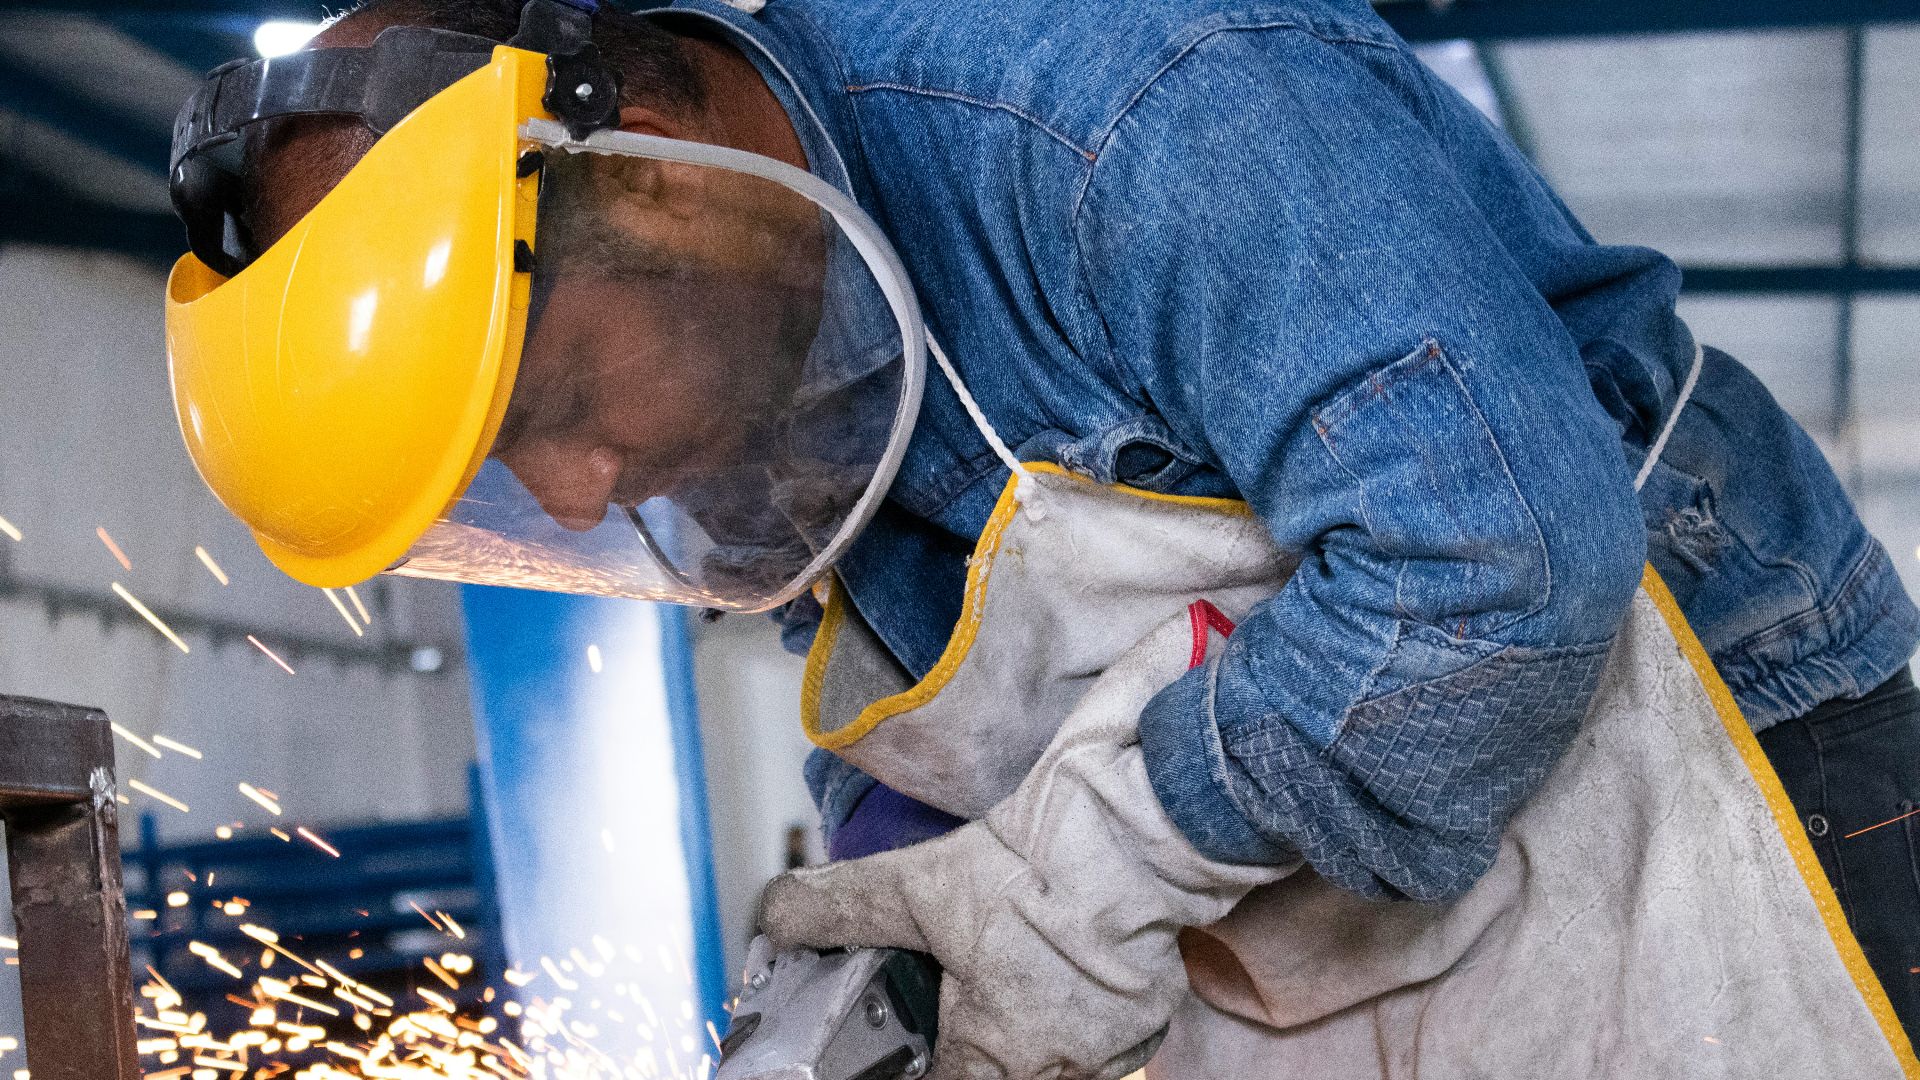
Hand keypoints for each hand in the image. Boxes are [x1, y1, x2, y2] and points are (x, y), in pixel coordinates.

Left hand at [759, 615, 1294, 1078]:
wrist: (1139, 829)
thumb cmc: (1039, 868)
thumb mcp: (917, 884)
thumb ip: (841, 909)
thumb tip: (774, 917)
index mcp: (999, 1056)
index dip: (919, 1066)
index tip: (912, 1042)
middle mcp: (1062, 1067)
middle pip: (1001, 1076)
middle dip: (978, 1043)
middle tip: (963, 995)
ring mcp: (1116, 1046)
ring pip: (1056, 1059)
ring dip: (1031, 1026)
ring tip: (1013, 972)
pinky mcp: (1152, 1010)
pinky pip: (1102, 1029)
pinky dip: (1078, 1004)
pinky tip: (1061, 959)